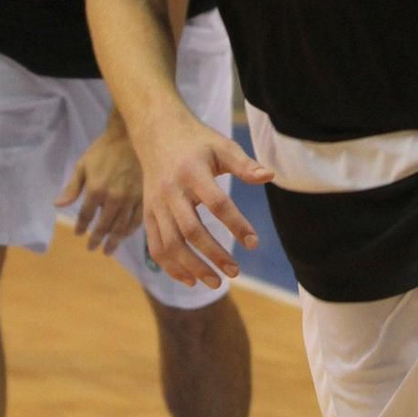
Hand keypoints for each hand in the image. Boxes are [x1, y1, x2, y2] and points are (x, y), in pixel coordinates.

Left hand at [55, 126, 144, 253]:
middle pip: (104, 226)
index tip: (79, 234)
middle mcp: (114, 198)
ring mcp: (131, 199)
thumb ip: (72, 188)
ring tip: (108, 250)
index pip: (86, 216)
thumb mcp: (82, 165)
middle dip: (97, 239)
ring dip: (113, 241)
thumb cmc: (103, 151)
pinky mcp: (144, 198)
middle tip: (92, 248)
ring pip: (121, 228)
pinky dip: (129, 231)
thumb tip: (58, 205)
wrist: (130, 138)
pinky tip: (125, 235)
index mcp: (96, 190)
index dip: (81, 227)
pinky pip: (137, 221)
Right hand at [139, 110, 272, 290]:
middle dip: (213, 255)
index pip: (216, 203)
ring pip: (170, 244)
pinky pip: (156, 245)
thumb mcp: (222, 146)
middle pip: (190, 230)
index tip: (254, 243)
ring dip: (192, 267)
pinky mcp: (148, 214)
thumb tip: (269, 177)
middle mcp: (171, 191)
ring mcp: (156, 204)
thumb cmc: (197, 142)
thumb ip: (244, 164)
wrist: (157, 133)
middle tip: (235, 272)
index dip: (236, 225)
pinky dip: (171, 266)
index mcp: (192, 172)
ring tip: (216, 282)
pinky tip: (191, 280)